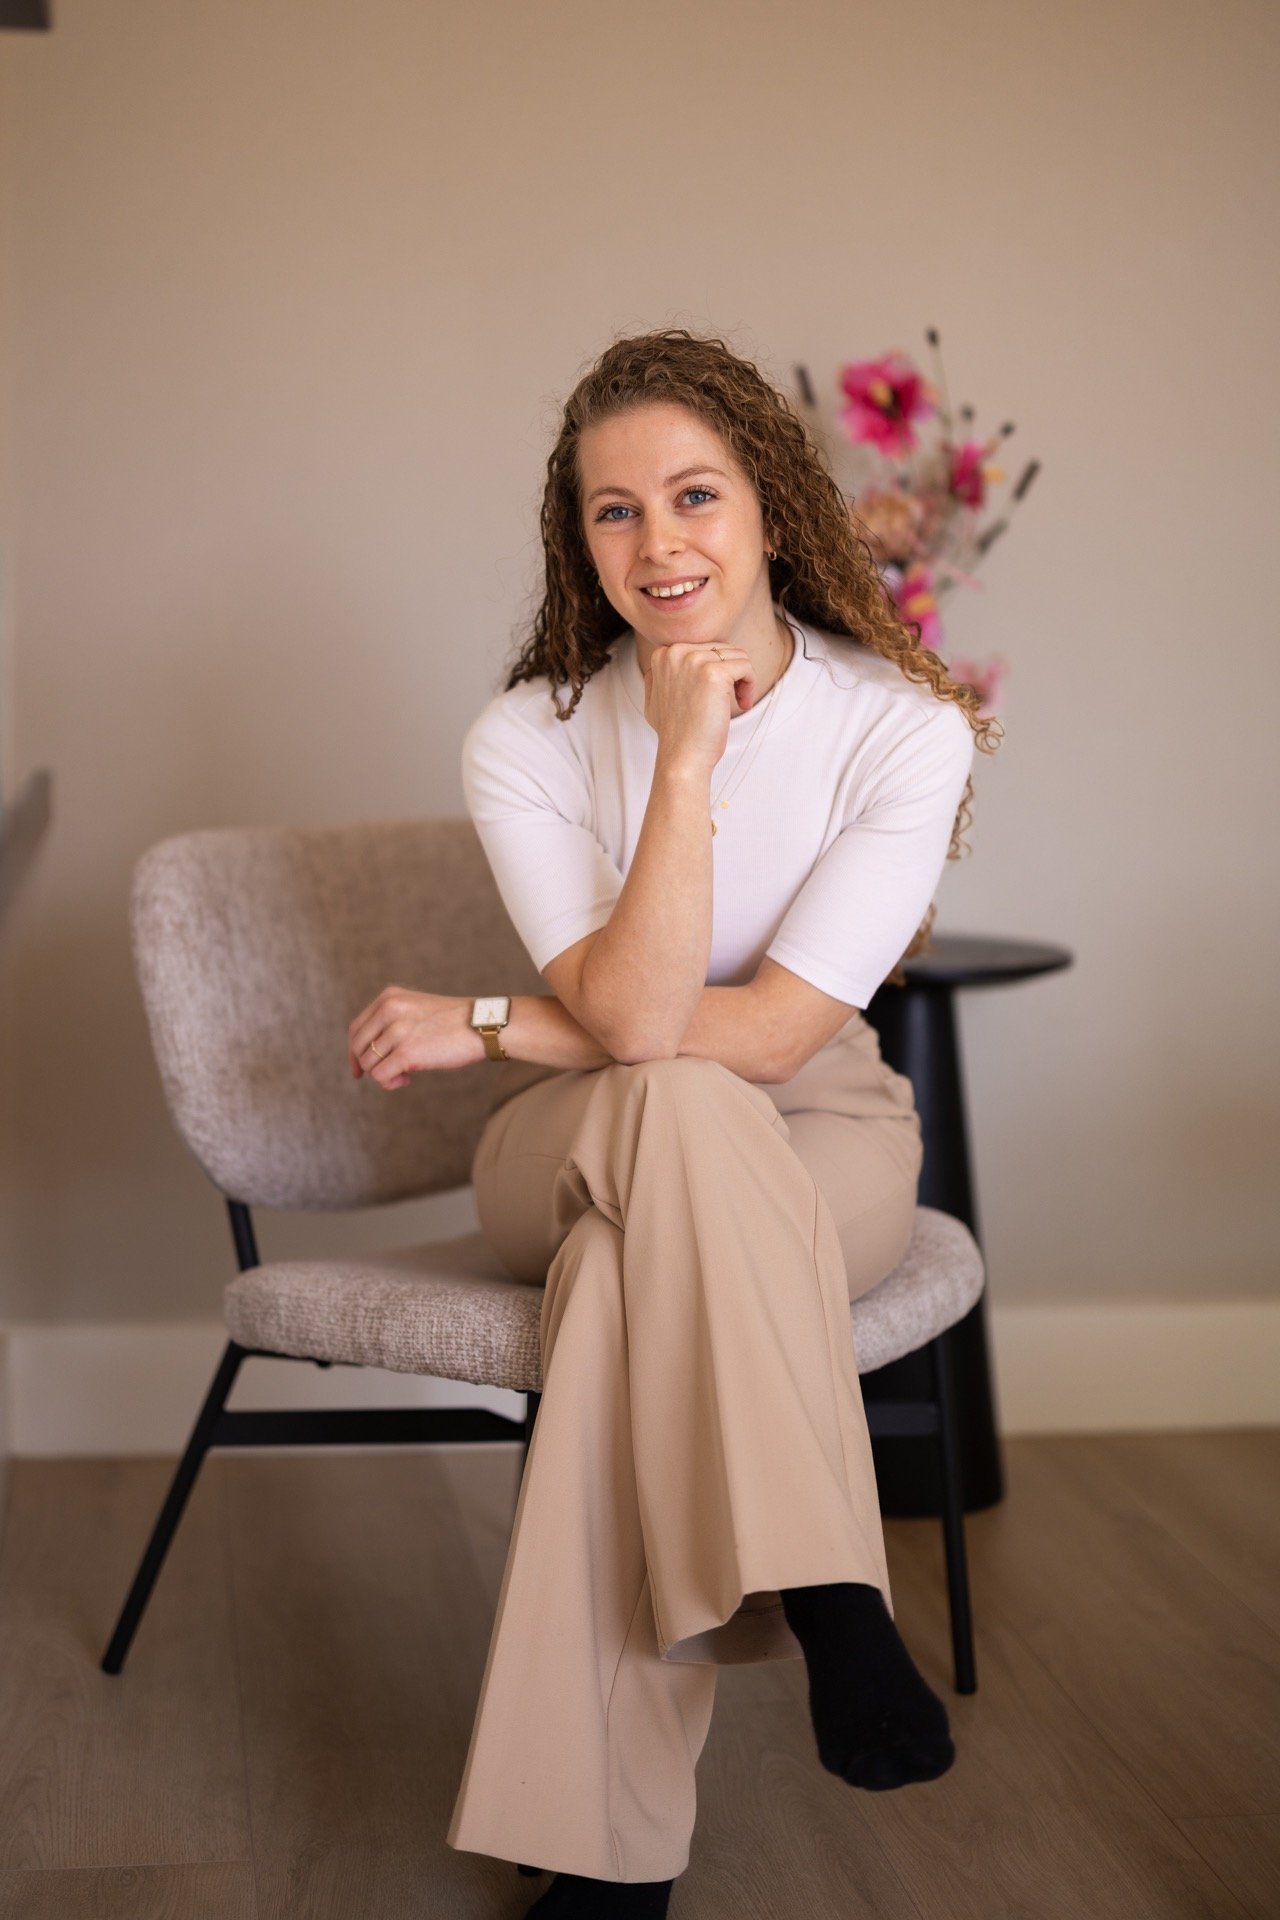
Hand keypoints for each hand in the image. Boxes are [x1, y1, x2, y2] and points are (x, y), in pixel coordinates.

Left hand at [348, 987, 484, 1088]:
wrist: (482, 1025)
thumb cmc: (453, 1022)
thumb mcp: (416, 1009)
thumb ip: (392, 1022)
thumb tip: (368, 1054)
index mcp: (388, 998)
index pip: (356, 1028)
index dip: (354, 1052)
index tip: (359, 1069)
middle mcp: (389, 1010)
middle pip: (358, 1047)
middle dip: (368, 1066)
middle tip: (388, 1075)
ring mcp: (397, 1031)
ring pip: (369, 1064)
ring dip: (383, 1075)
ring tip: (404, 1075)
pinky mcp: (406, 1052)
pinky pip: (381, 1076)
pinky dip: (390, 1083)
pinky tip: (407, 1079)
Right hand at [642, 639, 757, 771]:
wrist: (681, 756)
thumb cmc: (674, 733)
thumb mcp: (654, 697)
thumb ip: (662, 675)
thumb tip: (676, 659)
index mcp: (663, 654)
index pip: (704, 647)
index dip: (716, 669)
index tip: (717, 693)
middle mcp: (676, 652)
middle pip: (722, 648)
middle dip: (732, 673)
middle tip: (732, 699)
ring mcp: (694, 660)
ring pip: (736, 655)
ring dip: (743, 678)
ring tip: (739, 701)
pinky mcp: (714, 673)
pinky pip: (745, 666)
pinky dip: (750, 684)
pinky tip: (743, 703)